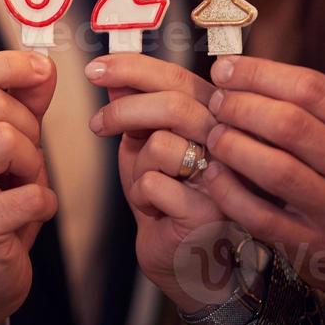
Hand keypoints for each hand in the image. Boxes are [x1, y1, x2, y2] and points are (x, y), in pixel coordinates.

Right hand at [0, 51, 58, 324]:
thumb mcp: (4, 142)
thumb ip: (21, 101)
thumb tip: (41, 66)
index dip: (8, 64)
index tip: (40, 70)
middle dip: (28, 126)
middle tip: (25, 157)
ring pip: (7, 137)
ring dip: (34, 163)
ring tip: (23, 183)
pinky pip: (30, 191)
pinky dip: (44, 201)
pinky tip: (30, 212)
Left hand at [85, 53, 236, 312]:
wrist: (183, 257)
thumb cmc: (167, 197)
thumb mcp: (144, 145)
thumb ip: (134, 110)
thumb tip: (113, 76)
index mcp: (214, 115)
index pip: (177, 76)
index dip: (133, 68)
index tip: (95, 69)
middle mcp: (228, 141)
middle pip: (174, 105)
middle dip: (124, 111)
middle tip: (98, 125)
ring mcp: (225, 177)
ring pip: (162, 145)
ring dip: (136, 165)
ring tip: (145, 185)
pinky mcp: (210, 211)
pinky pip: (155, 184)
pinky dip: (141, 195)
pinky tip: (156, 210)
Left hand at [201, 56, 324, 300]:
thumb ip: (309, 105)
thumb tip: (238, 71)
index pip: (312, 88)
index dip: (259, 74)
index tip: (224, 69)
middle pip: (291, 125)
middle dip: (241, 106)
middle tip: (216, 102)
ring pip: (276, 170)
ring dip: (233, 145)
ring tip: (214, 135)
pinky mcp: (313, 245)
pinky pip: (260, 216)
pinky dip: (229, 191)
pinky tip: (215, 173)